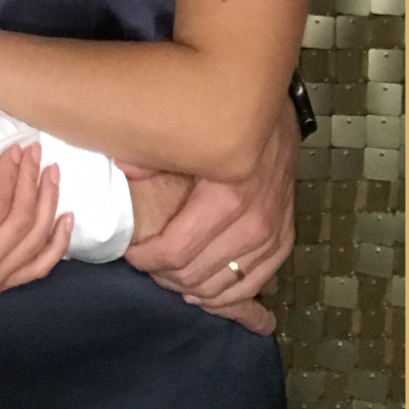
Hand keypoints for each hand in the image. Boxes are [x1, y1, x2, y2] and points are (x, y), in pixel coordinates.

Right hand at [0, 143, 72, 293]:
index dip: (10, 175)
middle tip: (35, 153)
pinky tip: (67, 218)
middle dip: (31, 182)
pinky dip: (58, 243)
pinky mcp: (6, 283)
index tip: (15, 150)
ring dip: (48, 202)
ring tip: (51, 172)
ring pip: (35, 239)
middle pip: (20, 221)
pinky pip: (40, 266)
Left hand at [122, 101, 298, 334]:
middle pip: (196, 273)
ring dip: (193, 288)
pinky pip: (254, 284)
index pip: (176, 250)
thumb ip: (155, 154)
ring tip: (169, 276)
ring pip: (224, 286)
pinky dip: (227, 296)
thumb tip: (124, 168)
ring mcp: (274, 233)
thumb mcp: (188, 130)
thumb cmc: (224, 121)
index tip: (130, 251)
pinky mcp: (285, 239)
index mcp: (227, 195)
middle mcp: (255, 221)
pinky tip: (205, 293)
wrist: (272, 112)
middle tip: (147, 264)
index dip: (146, 258)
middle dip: (164, 274)